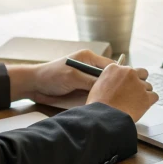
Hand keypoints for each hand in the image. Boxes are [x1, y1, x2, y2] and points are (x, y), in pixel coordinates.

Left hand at [6, 49, 145, 104]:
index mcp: (88, 58)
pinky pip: (95, 94)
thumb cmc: (50, 75)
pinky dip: (100, 99)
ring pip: (103, 87)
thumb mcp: (73, 77)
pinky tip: (106, 105)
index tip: (129, 84)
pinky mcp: (82, 89)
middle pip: (109, 77)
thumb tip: (107, 87)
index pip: (110, 66)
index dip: (120, 75)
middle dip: (116, 86)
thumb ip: (91, 81)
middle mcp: (89, 68)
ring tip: (119, 102)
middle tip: (127, 95)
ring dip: (108, 94)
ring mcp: (86, 79)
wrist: (34, 85)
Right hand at [86, 64, 157, 121]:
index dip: (128, 79)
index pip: (127, 69)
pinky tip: (143, 106)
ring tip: (135, 103)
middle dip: (140, 81)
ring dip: (144, 93)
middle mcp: (128, 73)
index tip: (126, 86)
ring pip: (148, 86)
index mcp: (115, 69)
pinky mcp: (146, 96)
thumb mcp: (98, 86)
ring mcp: (139, 84)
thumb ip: (110, 80)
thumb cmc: (99, 105)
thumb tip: (116, 84)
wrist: (104, 117)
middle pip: (142, 73)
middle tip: (135, 92)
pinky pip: (154, 96)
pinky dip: (150, 101)